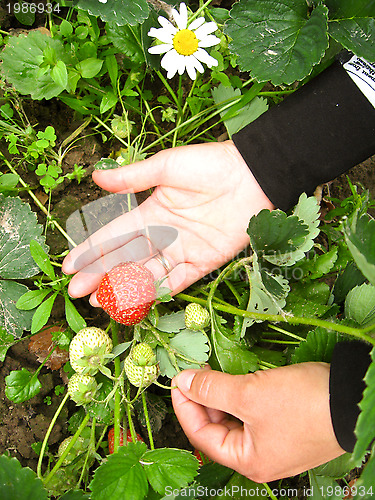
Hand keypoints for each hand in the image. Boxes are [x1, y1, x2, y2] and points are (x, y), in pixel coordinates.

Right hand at [62, 141, 272, 301]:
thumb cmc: (210, 165)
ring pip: (148, 275)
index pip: (114, 236)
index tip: (69, 266)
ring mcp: (183, 251)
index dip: (91, 250)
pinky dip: (159, 291)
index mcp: (151, 212)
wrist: (253, 176)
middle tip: (78, 292)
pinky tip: (138, 301)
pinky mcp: (204, 262)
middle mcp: (163, 235)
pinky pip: (179, 281)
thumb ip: (132, 178)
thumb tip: (95, 178)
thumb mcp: (167, 166)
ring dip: (125, 288)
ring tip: (101, 302)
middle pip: (126, 260)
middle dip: (101, 276)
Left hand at [171, 363, 344, 482]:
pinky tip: (235, 380)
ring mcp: (273, 443)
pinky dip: (239, 397)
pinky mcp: (284, 427)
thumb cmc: (301, 404)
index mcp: (248, 460)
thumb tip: (183, 381)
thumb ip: (212, 388)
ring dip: (221, 397)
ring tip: (213, 373)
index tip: (178, 380)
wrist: (350, 399)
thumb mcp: (250, 393)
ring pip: (234, 419)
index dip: (185, 406)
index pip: (201, 435)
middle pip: (217, 428)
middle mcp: (259, 457)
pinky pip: (251, 414)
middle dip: (203, 399)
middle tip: (195, 373)